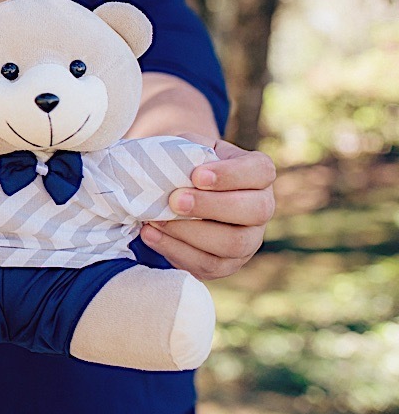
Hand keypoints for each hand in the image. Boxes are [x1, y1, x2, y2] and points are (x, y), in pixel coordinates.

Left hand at [142, 136, 275, 280]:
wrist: (176, 192)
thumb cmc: (185, 164)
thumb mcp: (188, 148)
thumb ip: (185, 153)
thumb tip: (169, 168)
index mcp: (257, 173)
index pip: (260, 171)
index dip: (231, 175)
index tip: (197, 175)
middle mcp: (262, 207)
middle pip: (255, 211)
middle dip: (211, 206)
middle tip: (175, 200)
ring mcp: (249, 239)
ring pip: (233, 243)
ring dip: (190, 232)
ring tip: (156, 219)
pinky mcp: (227, 264)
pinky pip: (208, 265)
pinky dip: (175, 250)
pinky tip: (151, 234)